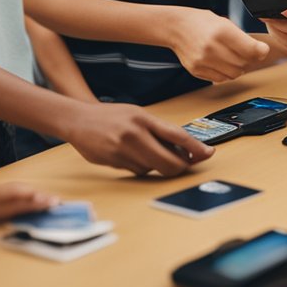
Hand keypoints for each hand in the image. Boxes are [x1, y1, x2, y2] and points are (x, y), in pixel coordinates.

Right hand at [65, 102, 213, 176]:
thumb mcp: (137, 114)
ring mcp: (123, 150)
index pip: (177, 135)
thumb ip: (159, 130)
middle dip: (180, 166)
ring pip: (153, 169)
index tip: (208, 153)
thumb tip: (185, 149)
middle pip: (169, 162)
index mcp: (143, 118)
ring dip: (157, 166)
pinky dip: (142, 168)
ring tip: (147, 151)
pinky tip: (132, 155)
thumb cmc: (111, 116)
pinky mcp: (114, 162)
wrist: (78, 120)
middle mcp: (134, 134)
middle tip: (183, 163)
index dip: (195, 148)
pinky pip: (138, 172)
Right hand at [169, 8, 269, 80]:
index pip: (250, 49)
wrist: (176, 27)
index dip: (260, 51)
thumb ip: (242, 38)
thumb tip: (261, 53)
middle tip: (242, 51)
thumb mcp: (224, 22)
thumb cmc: (202, 23)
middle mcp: (212, 47)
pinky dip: (224, 73)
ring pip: (233, 74)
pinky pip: (220, 79)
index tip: (262, 50)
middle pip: (243, 63)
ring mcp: (203, 60)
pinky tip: (219, 62)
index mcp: (221, 31)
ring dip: (236, 68)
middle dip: (247, 59)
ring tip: (229, 57)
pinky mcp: (196, 70)